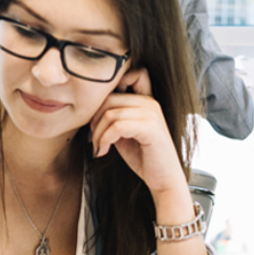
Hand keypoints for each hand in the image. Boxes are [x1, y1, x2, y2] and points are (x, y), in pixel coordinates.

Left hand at [89, 68, 187, 197]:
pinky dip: (105, 140)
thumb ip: (113, 117)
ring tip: (99, 148)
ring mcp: (151, 113)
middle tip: (93, 140)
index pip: (129, 75)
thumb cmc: (144, 157)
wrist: (163, 179)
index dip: (110, 91)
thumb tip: (90, 111)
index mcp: (146, 100)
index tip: (100, 118)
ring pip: (110, 113)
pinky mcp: (150, 128)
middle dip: (94, 120)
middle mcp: (150, 102)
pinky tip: (104, 151)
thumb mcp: (124, 133)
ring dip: (97, 134)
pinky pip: (117, 126)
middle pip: (109, 98)